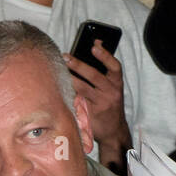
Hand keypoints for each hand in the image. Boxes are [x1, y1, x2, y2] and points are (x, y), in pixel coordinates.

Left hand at [65, 41, 128, 158]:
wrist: (114, 130)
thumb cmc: (110, 104)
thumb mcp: (112, 88)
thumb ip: (104, 71)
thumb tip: (95, 45)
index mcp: (117, 84)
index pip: (114, 67)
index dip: (105, 55)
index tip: (94, 45)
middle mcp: (111, 93)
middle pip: (94, 76)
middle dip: (78, 65)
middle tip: (66, 57)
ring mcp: (100, 104)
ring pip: (82, 89)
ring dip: (69, 78)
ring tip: (58, 70)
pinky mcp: (90, 114)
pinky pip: (76, 101)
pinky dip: (67, 94)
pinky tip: (58, 88)